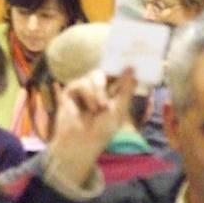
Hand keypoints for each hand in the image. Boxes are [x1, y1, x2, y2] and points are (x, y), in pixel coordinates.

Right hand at [47, 68, 136, 187]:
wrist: (81, 143)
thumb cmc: (102, 131)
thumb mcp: (119, 110)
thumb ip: (126, 89)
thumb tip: (132, 67)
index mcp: (112, 92)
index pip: (117, 73)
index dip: (122, 66)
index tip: (131, 60)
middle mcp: (98, 88)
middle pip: (105, 71)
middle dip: (108, 85)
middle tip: (106, 102)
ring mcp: (84, 88)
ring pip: (94, 76)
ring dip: (98, 92)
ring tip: (97, 109)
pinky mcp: (71, 90)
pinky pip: (81, 83)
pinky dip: (87, 94)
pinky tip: (88, 109)